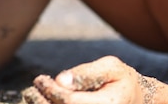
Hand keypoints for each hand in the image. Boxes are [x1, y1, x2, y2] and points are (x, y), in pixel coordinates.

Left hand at [23, 56, 157, 103]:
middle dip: (42, 103)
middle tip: (30, 90)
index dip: (51, 91)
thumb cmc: (121, 79)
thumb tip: (60, 80)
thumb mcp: (111, 67)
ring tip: (33, 96)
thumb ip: (86, 72)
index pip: (70, 102)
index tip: (40, 80)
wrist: (137, 99)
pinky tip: (44, 102)